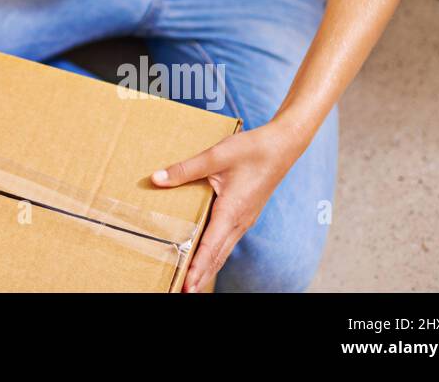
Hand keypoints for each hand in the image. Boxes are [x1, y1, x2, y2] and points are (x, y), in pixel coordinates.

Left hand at [150, 122, 306, 292]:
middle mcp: (240, 221)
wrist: (282, 146)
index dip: (197, 267)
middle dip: (200, 275)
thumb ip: (185, 169)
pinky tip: (206, 255)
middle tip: (184, 291)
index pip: (211, 247)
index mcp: (232, 211)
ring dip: (207, 266)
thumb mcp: (216, 155)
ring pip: (223, 250)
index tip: (186, 284)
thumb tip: (156, 179)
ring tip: (193, 282)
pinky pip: (228, 239)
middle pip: (217, 256)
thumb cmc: (252, 150)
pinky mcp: (245, 214)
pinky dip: (216, 253)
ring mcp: (244, 219)